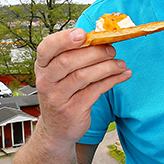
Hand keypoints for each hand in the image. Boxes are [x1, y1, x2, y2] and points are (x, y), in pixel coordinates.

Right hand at [34, 28, 131, 144]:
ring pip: (83, 76)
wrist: (57, 129)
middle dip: (93, 52)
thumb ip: (73, 57)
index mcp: (42, 67)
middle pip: (68, 60)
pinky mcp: (72, 110)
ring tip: (120, 64)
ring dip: (106, 67)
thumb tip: (100, 39)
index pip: (46, 48)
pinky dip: (111, 80)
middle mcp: (46, 81)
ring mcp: (57, 97)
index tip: (83, 34)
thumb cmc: (62, 95)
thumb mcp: (59, 75)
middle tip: (110, 49)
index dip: (63, 39)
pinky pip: (94, 90)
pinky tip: (121, 75)